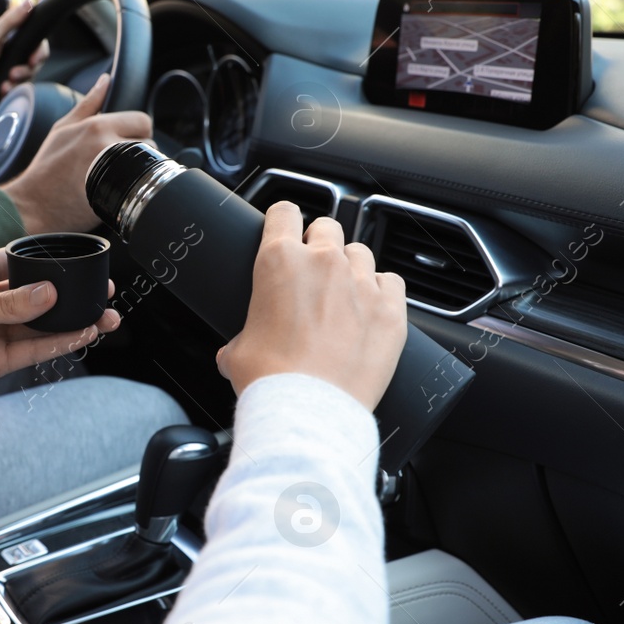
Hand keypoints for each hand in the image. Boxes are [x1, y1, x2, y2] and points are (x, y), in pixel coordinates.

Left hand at [0, 0, 50, 111]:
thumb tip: (29, 2)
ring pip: (26, 78)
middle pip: (33, 63)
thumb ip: (11, 21)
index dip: (39, 52)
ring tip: (4, 85)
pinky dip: (10, 92)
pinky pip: (17, 91)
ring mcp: (6, 71)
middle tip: (13, 74)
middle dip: (26, 71)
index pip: (35, 43)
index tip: (34, 59)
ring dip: (17, 83)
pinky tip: (1, 92)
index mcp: (7, 40)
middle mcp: (9, 54)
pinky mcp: (3, 86)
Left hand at [0, 249, 120, 424]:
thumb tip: (48, 292)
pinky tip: (81, 337)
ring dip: (71, 322)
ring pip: (40, 325)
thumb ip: (5, 304)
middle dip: (70, 295)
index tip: (80, 264)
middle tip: (102, 293)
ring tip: (104, 319)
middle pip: (37, 296)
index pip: (18, 261)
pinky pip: (32, 349)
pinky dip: (57, 344)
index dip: (49, 262)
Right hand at [1, 74, 152, 233]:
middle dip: (139, 152)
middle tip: (119, 162)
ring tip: (117, 177)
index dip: (138, 131)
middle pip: (149, 143)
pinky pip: (142, 187)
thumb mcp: (62, 128)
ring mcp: (114, 172)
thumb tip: (106, 80)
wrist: (33, 206)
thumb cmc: (46, 168)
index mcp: (96, 126)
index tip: (127, 141)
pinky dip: (136, 188)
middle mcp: (108, 146)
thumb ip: (89, 103)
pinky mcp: (118, 196)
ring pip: (147, 165)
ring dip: (139, 170)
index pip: (142, 120)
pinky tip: (118, 191)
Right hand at [216, 203, 407, 410]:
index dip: (283, 221)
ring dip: (351, 269)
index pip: (284, 211)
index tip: (285, 231)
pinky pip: (391, 282)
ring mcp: (361, 282)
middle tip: (313, 275)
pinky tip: (370, 312)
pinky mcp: (391, 308)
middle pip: (327, 226)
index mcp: (279, 261)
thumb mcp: (237, 353)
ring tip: (343, 300)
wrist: (309, 411)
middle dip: (319, 245)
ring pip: (359, 253)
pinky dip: (381, 292)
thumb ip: (241, 338)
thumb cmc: (271, 381)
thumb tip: (232, 354)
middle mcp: (324, 262)